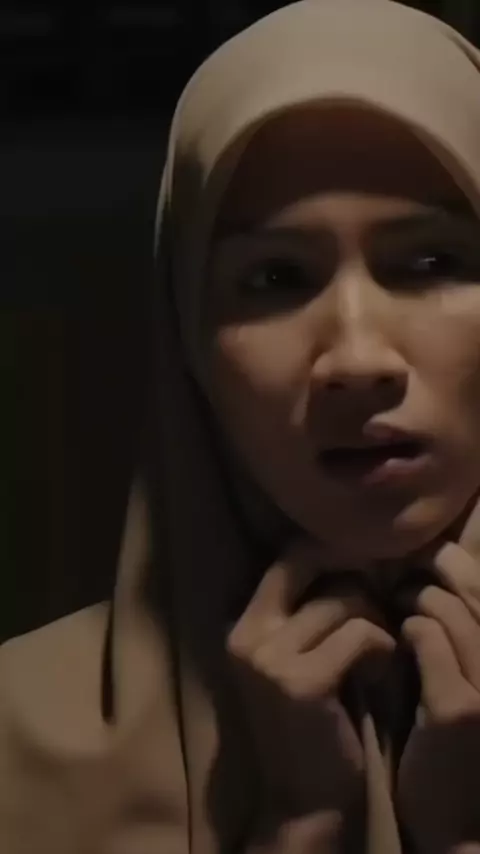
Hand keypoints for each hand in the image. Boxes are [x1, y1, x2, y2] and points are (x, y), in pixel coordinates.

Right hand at [227, 538, 394, 840]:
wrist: (301, 798)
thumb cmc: (306, 725)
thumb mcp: (290, 660)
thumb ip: (301, 613)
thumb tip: (344, 559)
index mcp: (242, 627)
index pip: (285, 559)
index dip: (327, 551)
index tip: (361, 564)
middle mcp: (246, 636)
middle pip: (307, 565)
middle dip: (352, 575)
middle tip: (374, 604)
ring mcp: (268, 659)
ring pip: (342, 601)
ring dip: (373, 621)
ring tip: (376, 652)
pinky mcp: (301, 683)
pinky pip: (359, 635)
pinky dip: (381, 647)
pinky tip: (378, 671)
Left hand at [397, 542, 479, 853]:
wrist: (459, 834)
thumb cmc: (458, 762)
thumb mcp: (465, 698)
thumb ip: (457, 654)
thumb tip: (429, 600)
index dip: (464, 566)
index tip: (433, 555)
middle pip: (476, 592)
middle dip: (439, 567)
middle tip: (404, 562)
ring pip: (450, 609)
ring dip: (417, 596)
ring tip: (395, 597)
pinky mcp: (458, 707)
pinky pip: (428, 637)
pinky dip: (408, 625)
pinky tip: (395, 631)